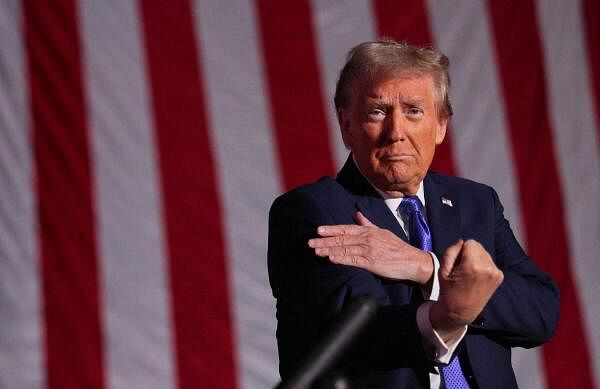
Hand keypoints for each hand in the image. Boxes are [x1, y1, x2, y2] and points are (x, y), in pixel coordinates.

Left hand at [307, 211, 433, 284]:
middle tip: (310, 242)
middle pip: (342, 239)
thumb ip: (368, 224)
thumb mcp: (382, 232)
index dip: (331, 229)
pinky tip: (331, 259)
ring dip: (329, 250)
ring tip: (316, 251)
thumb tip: (358, 215)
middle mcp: (367, 239)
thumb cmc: (397, 247)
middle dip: (325, 241)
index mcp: (369, 231)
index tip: (318, 230)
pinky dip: (341, 259)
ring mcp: (369, 250)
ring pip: (345, 249)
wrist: (412, 261)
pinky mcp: (372, 263)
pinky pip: (353, 260)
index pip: (346, 229)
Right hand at [430, 239, 503, 340]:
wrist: (460, 312)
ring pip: (484, 253)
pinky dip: (482, 265)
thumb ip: (451, 251)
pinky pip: (489, 261)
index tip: (457, 263)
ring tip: (469, 273)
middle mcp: (488, 268)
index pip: (470, 242)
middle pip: (478, 246)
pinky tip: (476, 277)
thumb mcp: (442, 270)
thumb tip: (461, 242)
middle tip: (462, 269)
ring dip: (476, 259)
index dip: (460, 250)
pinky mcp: (499, 276)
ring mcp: (496, 273)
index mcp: (473, 265)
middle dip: (469, 253)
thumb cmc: (448, 291)